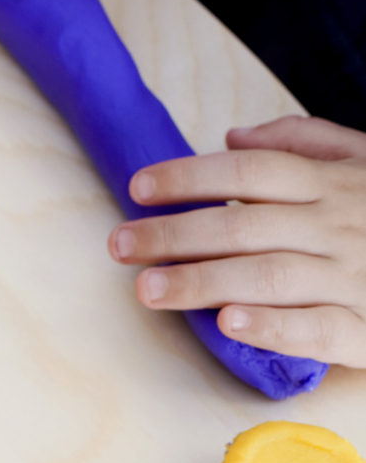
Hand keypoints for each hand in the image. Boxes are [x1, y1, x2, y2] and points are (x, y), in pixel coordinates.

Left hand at [110, 116, 365, 370]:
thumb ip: (307, 143)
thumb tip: (236, 132)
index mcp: (335, 184)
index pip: (253, 169)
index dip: (193, 176)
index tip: (138, 187)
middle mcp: (340, 226)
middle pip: (246, 223)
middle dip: (176, 234)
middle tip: (119, 245)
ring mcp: (353, 277)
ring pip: (269, 276)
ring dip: (204, 282)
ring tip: (148, 289)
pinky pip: (315, 329)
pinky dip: (271, 326)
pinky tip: (228, 323)